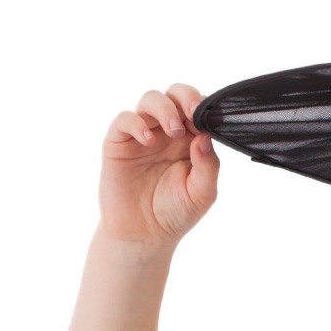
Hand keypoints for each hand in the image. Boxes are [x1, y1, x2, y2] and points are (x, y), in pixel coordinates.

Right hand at [99, 82, 219, 249]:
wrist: (144, 236)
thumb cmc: (175, 213)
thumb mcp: (202, 194)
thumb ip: (209, 165)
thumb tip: (205, 137)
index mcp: (190, 140)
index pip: (198, 109)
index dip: (204, 107)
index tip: (211, 116)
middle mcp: (167, 132)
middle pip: (175, 94)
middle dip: (186, 96)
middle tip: (193, 113)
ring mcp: (143, 134)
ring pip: (150, 99)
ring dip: (164, 109)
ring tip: (174, 131)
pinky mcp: (119, 143)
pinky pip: (124, 120)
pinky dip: (136, 123)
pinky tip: (148, 139)